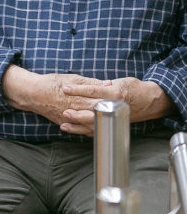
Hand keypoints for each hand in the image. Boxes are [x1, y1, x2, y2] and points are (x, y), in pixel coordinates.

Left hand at [57, 77, 173, 135]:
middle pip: (91, 110)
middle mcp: (114, 105)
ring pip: (94, 123)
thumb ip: (102, 84)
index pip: (92, 90)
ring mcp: (115, 116)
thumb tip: (86, 84)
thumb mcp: (119, 82)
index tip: (64, 89)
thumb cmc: (133, 88)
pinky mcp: (115, 123)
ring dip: (78, 125)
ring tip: (64, 125)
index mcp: (114, 92)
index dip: (77, 89)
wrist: (151, 100)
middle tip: (63, 112)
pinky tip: (75, 131)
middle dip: (76, 112)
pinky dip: (86, 131)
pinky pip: (99, 129)